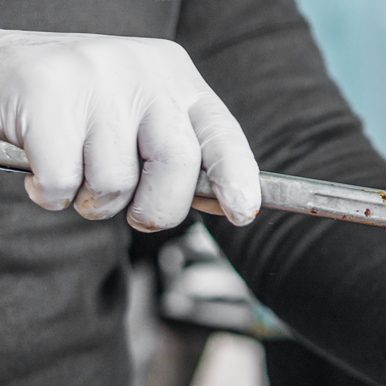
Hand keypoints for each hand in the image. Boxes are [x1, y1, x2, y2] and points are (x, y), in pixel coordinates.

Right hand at [0, 30, 259, 230]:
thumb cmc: (79, 109)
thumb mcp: (139, 119)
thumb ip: (179, 155)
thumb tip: (228, 202)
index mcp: (173, 74)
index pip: (221, 131)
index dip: (237, 176)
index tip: (243, 211)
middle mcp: (140, 68)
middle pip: (177, 162)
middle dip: (158, 208)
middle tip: (138, 215)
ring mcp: (92, 74)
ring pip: (116, 180)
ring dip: (94, 201)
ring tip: (76, 172)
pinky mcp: (45, 91)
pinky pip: (64, 182)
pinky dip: (51, 195)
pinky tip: (41, 169)